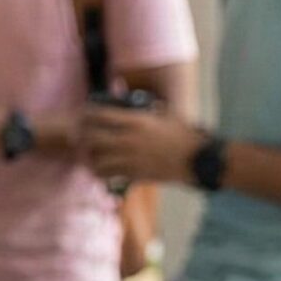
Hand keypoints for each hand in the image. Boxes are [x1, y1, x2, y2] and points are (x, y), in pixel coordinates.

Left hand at [82, 106, 205, 185]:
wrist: (198, 159)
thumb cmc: (185, 135)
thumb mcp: (166, 116)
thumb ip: (148, 110)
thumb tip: (135, 105)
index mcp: (136, 121)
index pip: (101, 115)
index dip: (88, 114)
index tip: (84, 114)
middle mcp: (128, 139)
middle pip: (92, 138)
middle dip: (84, 137)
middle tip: (82, 137)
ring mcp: (130, 158)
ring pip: (96, 160)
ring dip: (90, 157)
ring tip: (90, 156)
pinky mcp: (134, 174)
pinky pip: (108, 175)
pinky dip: (101, 173)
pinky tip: (102, 171)